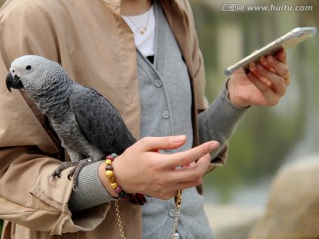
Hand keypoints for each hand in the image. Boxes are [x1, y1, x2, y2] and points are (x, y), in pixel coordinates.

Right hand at [100, 135, 218, 199]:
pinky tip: (177, 171)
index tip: (214, 143)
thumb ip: (166, 141)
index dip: (203, 150)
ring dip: (197, 171)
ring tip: (189, 161)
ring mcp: (165, 189)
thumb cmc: (132, 157)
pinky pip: (182, 187)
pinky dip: (185, 178)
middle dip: (204, 162)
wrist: (121, 178)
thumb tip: (184, 139)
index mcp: (160, 164)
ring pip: (192, 183)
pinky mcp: (165, 195)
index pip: (188, 157)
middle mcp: (165, 179)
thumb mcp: (145, 143)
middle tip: (204, 154)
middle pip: (196, 174)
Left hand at [227, 48, 289, 107]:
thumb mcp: (249, 62)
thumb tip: (261, 52)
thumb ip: (256, 57)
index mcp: (280, 70)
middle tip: (265, 57)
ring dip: (267, 72)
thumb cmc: (245, 74)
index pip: (284, 62)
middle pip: (284, 71)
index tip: (278, 48)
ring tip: (256, 65)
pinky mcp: (271, 100)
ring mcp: (278, 92)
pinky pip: (266, 90)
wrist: (236, 89)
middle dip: (275, 63)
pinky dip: (257, 81)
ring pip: (279, 81)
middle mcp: (283, 81)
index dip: (282, 56)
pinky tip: (249, 74)